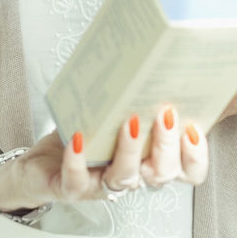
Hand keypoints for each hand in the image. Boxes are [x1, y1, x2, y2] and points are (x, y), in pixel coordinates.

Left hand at [0, 106, 208, 213]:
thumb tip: (147, 50)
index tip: (194, 127)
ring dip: (131, 151)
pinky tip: (79, 138)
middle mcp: (131, 176)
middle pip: (162, 174)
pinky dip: (79, 161)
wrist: (40, 167)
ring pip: (125, 179)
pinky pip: (78, 180)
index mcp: (147, 160)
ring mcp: (102, 185)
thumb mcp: (111, 113)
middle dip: (167, 146)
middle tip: (165, 114)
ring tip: (130, 122)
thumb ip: (133, 95)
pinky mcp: (71, 187)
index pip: (187, 171)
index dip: (196, 157)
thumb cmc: (83, 135)